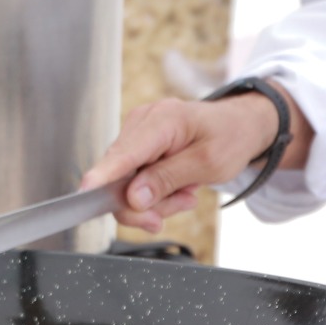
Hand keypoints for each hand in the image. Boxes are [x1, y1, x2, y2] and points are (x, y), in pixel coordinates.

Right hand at [79, 85, 309, 232]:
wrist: (239, 125)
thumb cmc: (230, 137)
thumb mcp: (208, 164)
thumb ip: (167, 180)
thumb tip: (132, 198)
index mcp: (162, 120)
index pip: (124, 154)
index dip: (104, 176)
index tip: (86, 193)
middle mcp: (141, 123)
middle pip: (119, 177)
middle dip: (146, 203)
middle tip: (181, 204)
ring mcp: (135, 135)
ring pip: (124, 185)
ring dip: (154, 200)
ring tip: (187, 193)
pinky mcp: (135, 147)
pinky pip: (131, 181)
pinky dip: (153, 193)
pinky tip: (177, 187)